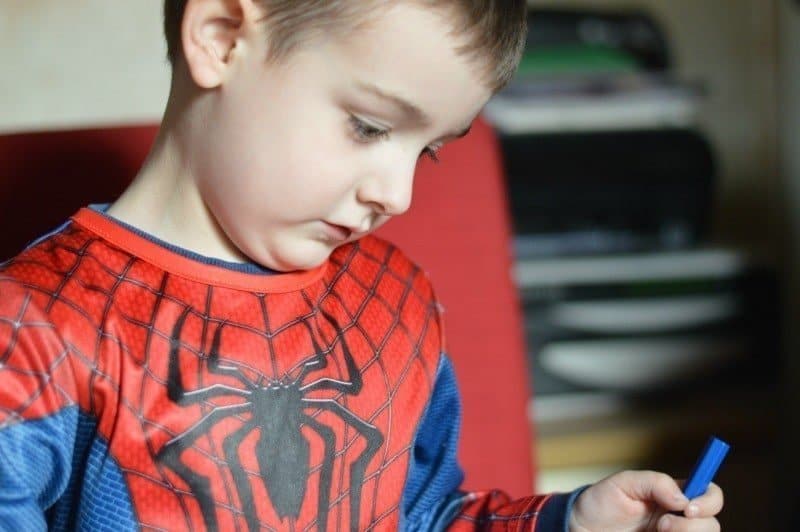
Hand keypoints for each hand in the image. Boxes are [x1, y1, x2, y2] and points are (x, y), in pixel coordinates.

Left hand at [568, 470, 723, 531]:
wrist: (581, 529)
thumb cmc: (600, 504)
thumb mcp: (622, 483)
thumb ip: (654, 483)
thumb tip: (683, 497)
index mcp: (673, 497)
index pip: (710, 496)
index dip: (708, 501)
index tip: (689, 507)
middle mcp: (680, 520)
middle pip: (712, 525)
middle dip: (691, 526)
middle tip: (662, 524)